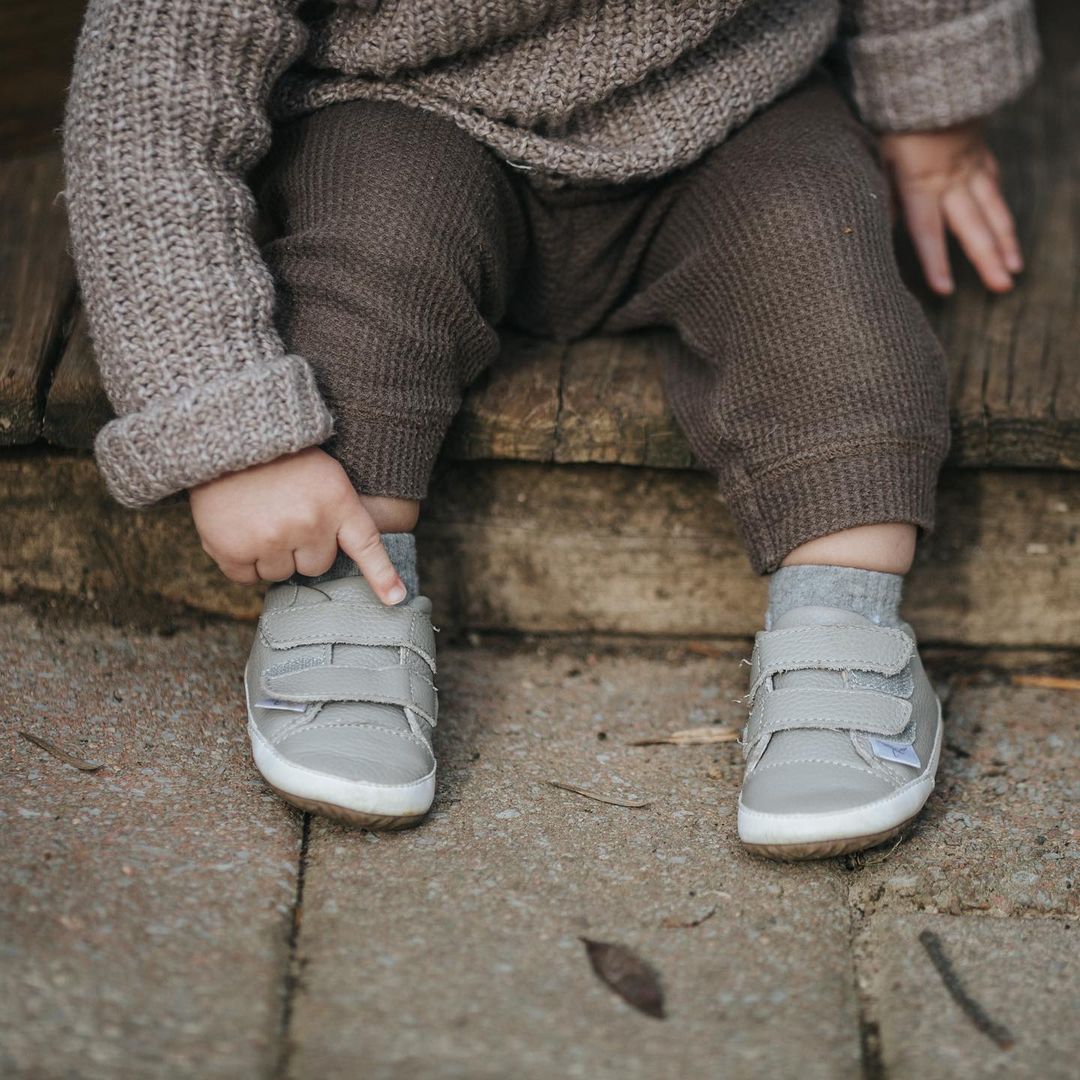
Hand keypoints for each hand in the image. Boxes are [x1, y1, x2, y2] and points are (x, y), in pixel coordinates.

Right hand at [189, 447, 405, 602]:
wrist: (229, 435)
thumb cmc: (281, 456)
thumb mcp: (326, 475)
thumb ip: (338, 513)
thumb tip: (336, 559)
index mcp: (337, 502)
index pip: (366, 546)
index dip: (382, 576)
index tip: (395, 598)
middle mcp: (308, 524)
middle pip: (315, 566)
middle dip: (302, 548)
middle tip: (285, 516)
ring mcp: (270, 539)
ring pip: (279, 574)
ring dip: (271, 555)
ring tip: (260, 518)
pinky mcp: (233, 548)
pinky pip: (245, 577)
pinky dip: (241, 562)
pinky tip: (238, 530)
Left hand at [879, 123, 1021, 295]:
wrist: (930, 70)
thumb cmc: (893, 115)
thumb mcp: (876, 153)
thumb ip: (881, 190)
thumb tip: (884, 224)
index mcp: (920, 182)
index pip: (927, 231)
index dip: (936, 261)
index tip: (945, 289)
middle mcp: (952, 178)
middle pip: (972, 226)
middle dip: (988, 259)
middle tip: (1002, 287)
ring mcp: (971, 164)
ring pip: (992, 207)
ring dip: (1005, 240)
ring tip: (1015, 266)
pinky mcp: (979, 150)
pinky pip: (992, 182)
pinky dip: (1000, 206)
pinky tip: (1004, 224)